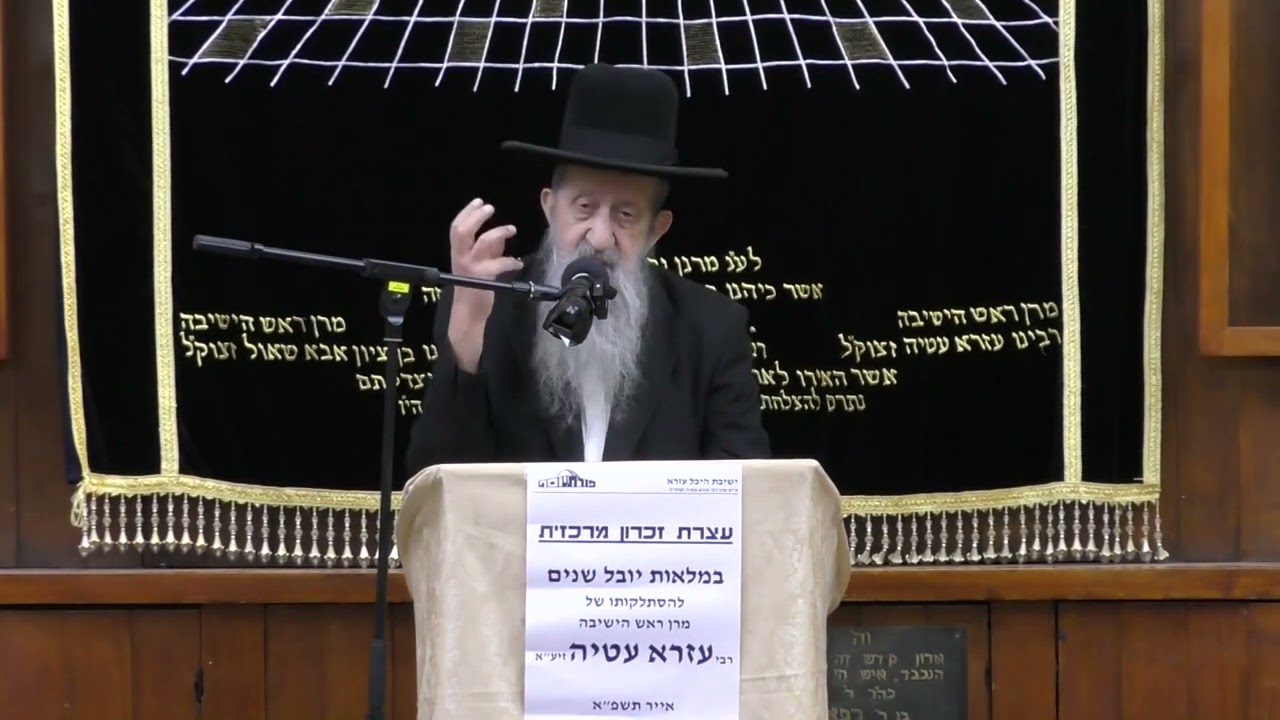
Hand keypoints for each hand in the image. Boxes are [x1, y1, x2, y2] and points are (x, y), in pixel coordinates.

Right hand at [446, 198, 521, 371]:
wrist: (469, 316)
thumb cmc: (474, 291)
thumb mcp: (478, 266)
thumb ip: (488, 251)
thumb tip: (499, 236)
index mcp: (457, 254)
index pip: (456, 228)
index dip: (467, 213)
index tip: (479, 202)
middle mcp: (460, 258)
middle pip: (460, 231)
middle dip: (476, 217)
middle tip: (489, 208)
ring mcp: (470, 268)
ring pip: (481, 243)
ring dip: (498, 233)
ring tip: (511, 229)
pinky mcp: (482, 279)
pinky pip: (497, 264)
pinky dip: (509, 260)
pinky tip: (517, 262)